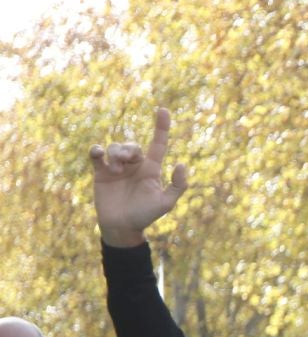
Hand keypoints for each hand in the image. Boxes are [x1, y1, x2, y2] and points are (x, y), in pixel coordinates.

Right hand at [91, 107, 188, 246]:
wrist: (122, 227)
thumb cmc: (145, 215)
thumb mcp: (166, 203)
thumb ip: (178, 185)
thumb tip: (182, 164)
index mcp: (151, 169)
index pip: (158, 144)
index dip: (161, 127)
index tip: (163, 110)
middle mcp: (134, 165)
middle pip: (132, 145)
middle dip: (128, 149)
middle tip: (124, 161)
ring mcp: (117, 167)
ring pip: (115, 147)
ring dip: (115, 153)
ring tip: (115, 169)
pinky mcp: (101, 172)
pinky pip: (96, 154)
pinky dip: (97, 150)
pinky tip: (98, 154)